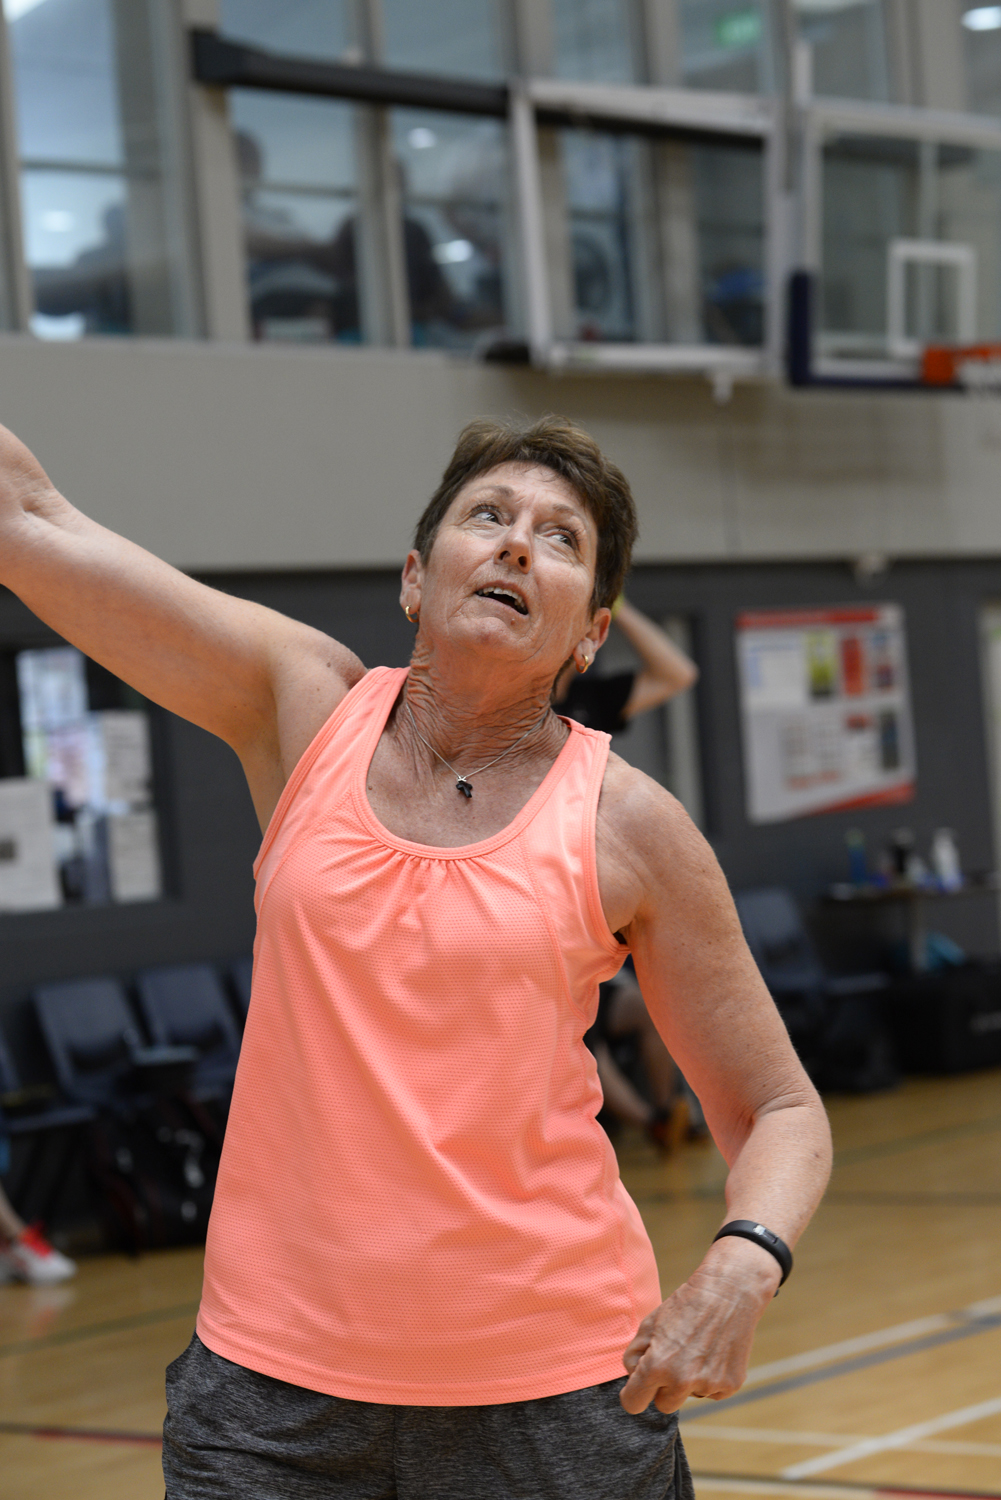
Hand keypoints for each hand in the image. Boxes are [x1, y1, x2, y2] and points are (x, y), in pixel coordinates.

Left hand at [619, 1237, 780, 1413]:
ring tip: (697, 1348)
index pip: (633, 1403)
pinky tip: (713, 1352)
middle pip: (663, 1405)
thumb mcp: (649, 1324)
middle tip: (673, 1359)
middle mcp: (682, 1381)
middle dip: (664, 1388)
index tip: (638, 1389)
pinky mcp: (730, 1385)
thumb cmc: (685, 1306)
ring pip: (689, 1396)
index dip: (634, 1395)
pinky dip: (710, 1378)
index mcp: (657, 1366)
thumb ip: (634, 1355)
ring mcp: (708, 1385)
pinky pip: (712, 1392)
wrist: (728, 1292)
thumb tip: (634, 1378)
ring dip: (689, 1381)